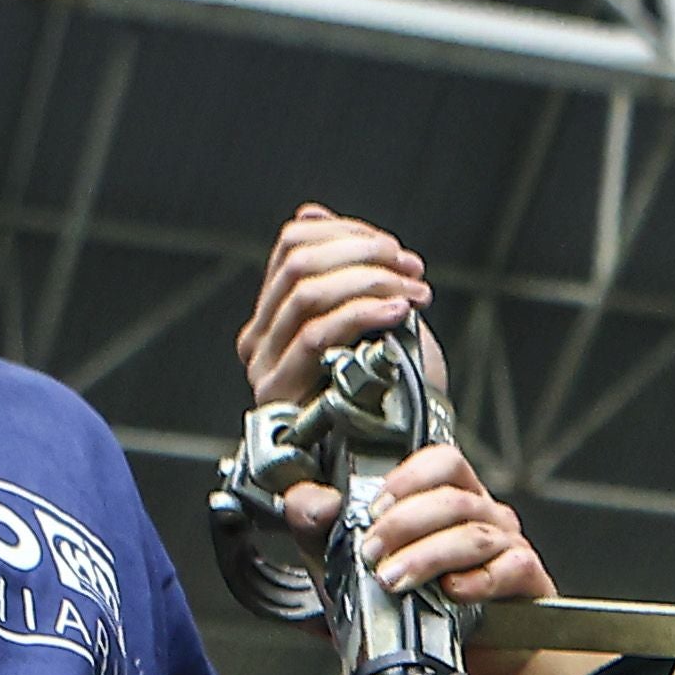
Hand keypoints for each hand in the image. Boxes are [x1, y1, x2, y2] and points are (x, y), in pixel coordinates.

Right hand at [237, 204, 429, 410]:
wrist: (397, 461)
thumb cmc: (389, 394)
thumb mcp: (371, 321)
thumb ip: (342, 272)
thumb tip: (313, 213)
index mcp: (275, 313)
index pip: (293, 244)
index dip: (348, 233)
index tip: (397, 251)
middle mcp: (259, 339)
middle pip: (300, 262)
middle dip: (366, 255)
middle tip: (412, 269)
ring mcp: (266, 367)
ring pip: (307, 292)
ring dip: (371, 281)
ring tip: (416, 292)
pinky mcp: (281, 395)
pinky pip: (318, 335)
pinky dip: (364, 313)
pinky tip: (399, 311)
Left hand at [277, 441, 548, 611]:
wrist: (462, 662)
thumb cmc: (413, 608)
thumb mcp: (354, 570)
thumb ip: (323, 535)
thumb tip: (306, 504)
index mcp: (450, 499)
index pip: (442, 463)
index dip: (408, 478)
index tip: (374, 506)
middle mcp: (484, 515)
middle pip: (453, 498)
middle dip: (405, 524)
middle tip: (372, 552)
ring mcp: (508, 546)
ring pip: (475, 534)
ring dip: (429, 554)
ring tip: (395, 578)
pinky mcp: (526, 582)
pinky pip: (510, 569)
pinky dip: (478, 580)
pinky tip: (452, 592)